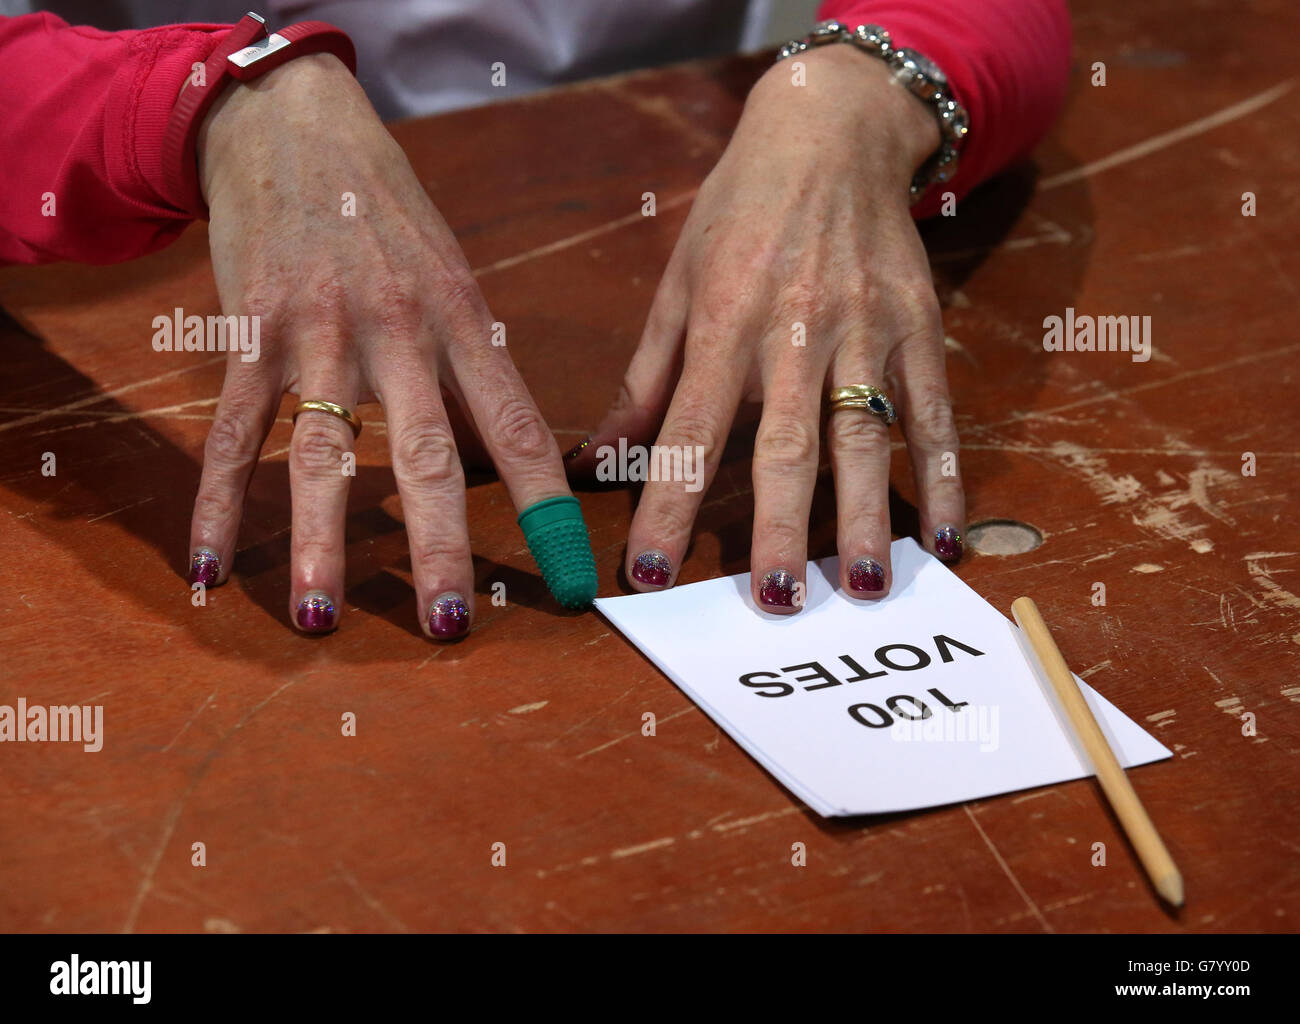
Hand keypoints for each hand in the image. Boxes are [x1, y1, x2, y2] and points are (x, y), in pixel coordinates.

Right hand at [189, 54, 571, 636]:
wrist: (298, 128)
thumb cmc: (392, 220)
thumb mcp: (455, 280)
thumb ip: (473, 368)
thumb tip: (509, 461)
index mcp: (466, 322)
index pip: (519, 429)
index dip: (546, 509)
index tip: (567, 581)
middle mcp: (400, 332)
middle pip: (426, 456)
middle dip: (439, 546)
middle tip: (451, 625)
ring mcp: (319, 332)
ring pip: (323, 454)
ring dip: (320, 541)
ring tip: (319, 618)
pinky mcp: (250, 331)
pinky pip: (233, 429)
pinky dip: (220, 499)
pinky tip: (211, 564)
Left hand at [571, 45, 964, 609]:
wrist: (831, 134)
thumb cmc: (738, 214)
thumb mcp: (676, 284)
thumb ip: (643, 380)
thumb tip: (594, 460)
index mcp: (724, 320)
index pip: (689, 428)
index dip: (667, 503)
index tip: (651, 572)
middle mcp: (796, 330)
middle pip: (787, 444)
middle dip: (782, 528)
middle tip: (778, 602)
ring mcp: (867, 331)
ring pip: (868, 437)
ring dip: (869, 517)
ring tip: (869, 587)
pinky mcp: (919, 328)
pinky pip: (935, 411)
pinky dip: (947, 474)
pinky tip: (951, 536)